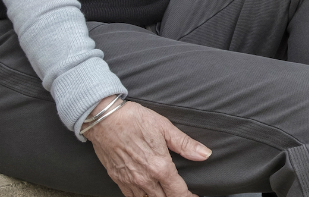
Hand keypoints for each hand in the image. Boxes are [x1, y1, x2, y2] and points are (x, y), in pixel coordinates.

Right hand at [86, 97, 210, 196]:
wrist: (103, 119)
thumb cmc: (133, 119)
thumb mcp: (164, 127)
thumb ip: (185, 144)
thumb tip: (205, 154)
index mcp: (159, 166)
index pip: (178, 192)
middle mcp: (145, 179)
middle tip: (183, 195)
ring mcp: (130, 181)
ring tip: (168, 195)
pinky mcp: (118, 180)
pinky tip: (149, 195)